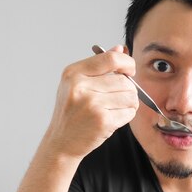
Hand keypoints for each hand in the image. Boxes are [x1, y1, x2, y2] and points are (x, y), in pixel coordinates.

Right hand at [46, 45, 138, 159]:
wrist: (61, 143)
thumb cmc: (71, 113)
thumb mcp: (77, 85)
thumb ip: (99, 66)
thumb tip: (120, 48)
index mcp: (73, 73)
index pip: (111, 58)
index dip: (127, 63)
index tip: (130, 71)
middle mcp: (80, 86)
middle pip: (124, 80)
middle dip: (128, 89)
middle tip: (119, 98)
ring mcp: (91, 104)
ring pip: (130, 96)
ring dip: (129, 103)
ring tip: (115, 108)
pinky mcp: (103, 121)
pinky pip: (129, 112)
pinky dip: (126, 116)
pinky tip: (113, 118)